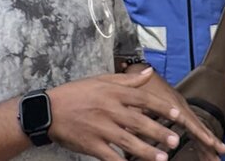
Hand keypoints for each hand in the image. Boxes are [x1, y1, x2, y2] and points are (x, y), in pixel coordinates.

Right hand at [46, 68, 224, 160]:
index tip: (177, 116)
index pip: (143, 99)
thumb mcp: (101, 80)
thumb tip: (149, 72)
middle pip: (139, 122)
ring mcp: (99, 128)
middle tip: (175, 141)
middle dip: (159, 133)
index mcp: (113, 92)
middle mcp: (108, 109)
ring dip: (146, 151)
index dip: (162, 108)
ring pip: (128, 141)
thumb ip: (127, 79)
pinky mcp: (90, 144)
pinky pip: (110, 157)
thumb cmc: (76, 94)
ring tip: (162, 159)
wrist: (47, 110)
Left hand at [130, 66, 224, 155]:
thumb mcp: (139, 100)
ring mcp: (182, 110)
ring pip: (199, 127)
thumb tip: (138, 126)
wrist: (140, 70)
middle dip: (211, 140)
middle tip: (222, 152)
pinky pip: (194, 126)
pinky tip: (205, 150)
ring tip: (218, 155)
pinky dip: (201, 137)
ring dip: (209, 142)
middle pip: (200, 126)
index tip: (210, 143)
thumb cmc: (138, 87)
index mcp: (173, 105)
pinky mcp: (179, 112)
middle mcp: (181, 108)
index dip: (200, 132)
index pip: (191, 122)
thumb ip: (142, 114)